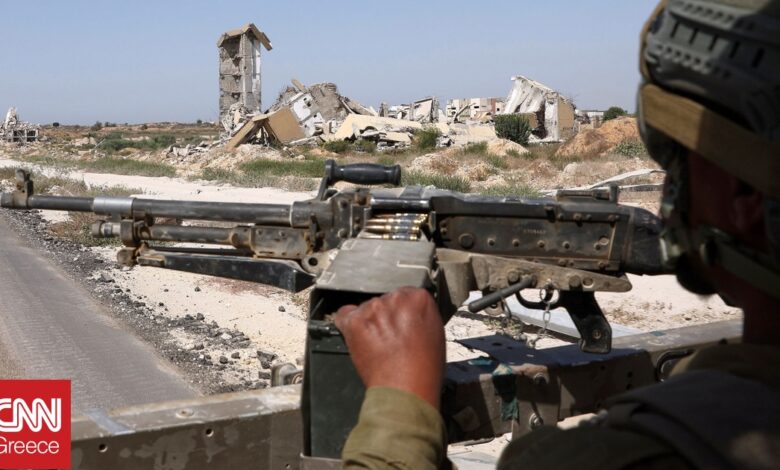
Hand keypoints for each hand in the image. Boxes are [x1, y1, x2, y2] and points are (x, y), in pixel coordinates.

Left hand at [334, 287, 444, 408]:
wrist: (407, 389)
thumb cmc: (424, 369)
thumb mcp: (435, 332)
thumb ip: (421, 314)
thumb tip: (411, 313)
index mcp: (419, 298)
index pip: (406, 294)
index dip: (402, 311)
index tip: (401, 322)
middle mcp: (395, 298)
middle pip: (385, 300)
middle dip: (386, 316)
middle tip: (391, 337)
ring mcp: (373, 309)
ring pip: (366, 308)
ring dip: (370, 322)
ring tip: (379, 344)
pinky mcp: (355, 321)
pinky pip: (344, 315)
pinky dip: (349, 325)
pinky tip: (359, 337)